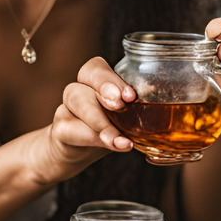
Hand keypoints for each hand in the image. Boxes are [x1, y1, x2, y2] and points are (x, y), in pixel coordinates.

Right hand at [36, 57, 136, 182]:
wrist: (74, 154)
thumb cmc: (106, 130)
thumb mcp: (125, 120)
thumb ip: (136, 112)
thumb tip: (161, 110)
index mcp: (98, 81)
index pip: (99, 66)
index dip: (112, 78)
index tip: (130, 96)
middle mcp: (81, 88)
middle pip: (87, 74)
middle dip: (105, 86)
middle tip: (120, 104)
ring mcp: (67, 107)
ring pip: (77, 99)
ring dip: (99, 119)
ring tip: (117, 137)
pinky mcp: (60, 129)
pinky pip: (71, 128)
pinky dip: (94, 138)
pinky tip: (114, 145)